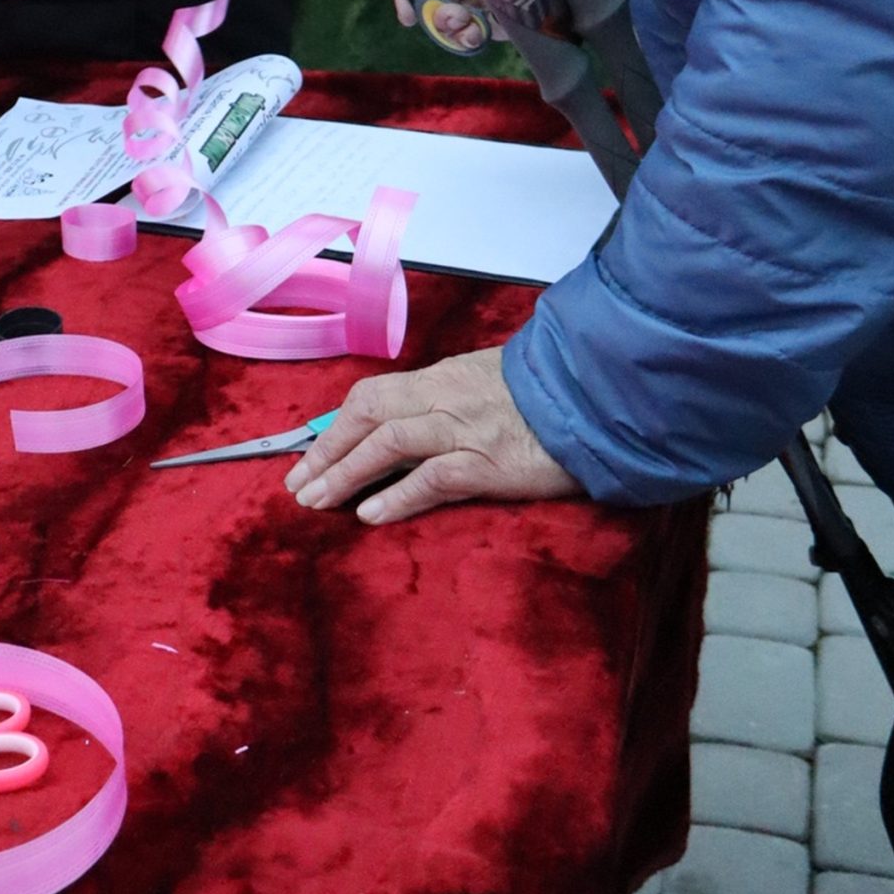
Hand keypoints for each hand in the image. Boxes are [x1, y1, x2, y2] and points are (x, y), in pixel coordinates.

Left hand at [284, 347, 581, 525]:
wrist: (597, 400)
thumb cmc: (547, 395)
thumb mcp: (489, 383)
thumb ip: (449, 399)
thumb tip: (409, 424)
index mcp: (443, 378)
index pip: (373, 397)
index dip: (336, 427)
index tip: (310, 454)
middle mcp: (446, 398)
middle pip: (368, 415)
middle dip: (326, 450)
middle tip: (297, 486)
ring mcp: (465, 430)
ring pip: (388, 443)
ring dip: (344, 473)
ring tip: (316, 502)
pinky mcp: (489, 463)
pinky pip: (432, 478)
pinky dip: (396, 496)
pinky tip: (370, 515)